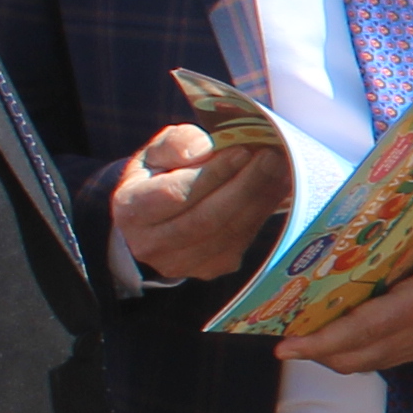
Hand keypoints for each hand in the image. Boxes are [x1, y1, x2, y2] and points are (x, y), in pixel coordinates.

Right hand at [110, 119, 290, 282]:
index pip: (176, 194)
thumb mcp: (156, 152)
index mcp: (131, 210)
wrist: (156, 218)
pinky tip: (276, 190)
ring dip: (260, 200)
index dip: (212, 174)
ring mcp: (182, 263)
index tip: (242, 151)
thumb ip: (175, 144)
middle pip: (207, 218)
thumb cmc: (158, 176)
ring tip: (281, 170)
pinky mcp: (210, 269)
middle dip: (245, 186)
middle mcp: (152, 244)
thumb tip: (201, 150)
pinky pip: (242, 241)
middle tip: (271, 158)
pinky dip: (262, 213)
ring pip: (229, 232)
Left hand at [276, 198, 412, 376]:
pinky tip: (334, 334)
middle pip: (355, 356)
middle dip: (315, 352)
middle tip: (281, 335)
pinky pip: (379, 356)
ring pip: (365, 361)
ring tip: (300, 336)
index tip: (286, 345)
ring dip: (331, 354)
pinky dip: (351, 351)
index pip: (365, 331)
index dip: (323, 341)